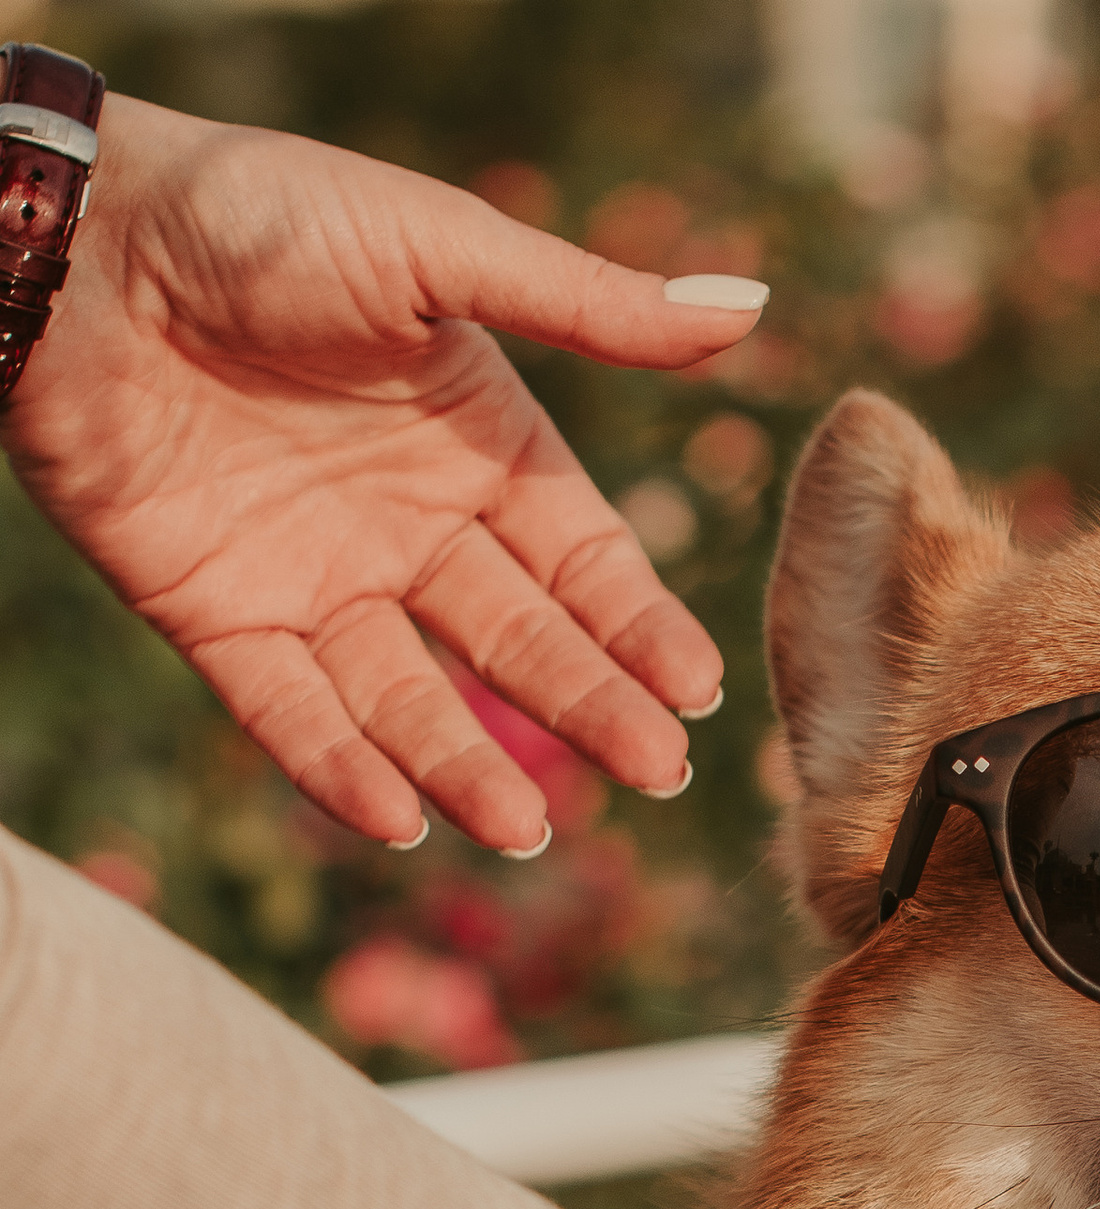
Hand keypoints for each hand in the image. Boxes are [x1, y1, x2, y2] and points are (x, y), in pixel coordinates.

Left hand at [0, 95, 766, 850]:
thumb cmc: (260, 212)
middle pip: (518, 641)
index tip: (699, 694)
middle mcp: (406, 523)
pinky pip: (289, 714)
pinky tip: (398, 819)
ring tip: (524, 831)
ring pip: (410, 700)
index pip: (582, 559)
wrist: (78, 239)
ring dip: (469, 768)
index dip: (639, 625)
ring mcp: (315, 577)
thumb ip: (585, 304)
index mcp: (473, 442)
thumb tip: (747, 308)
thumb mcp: (439, 249)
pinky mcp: (217, 614)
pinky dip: (338, 772)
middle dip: (588, 708)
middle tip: (654, 772)